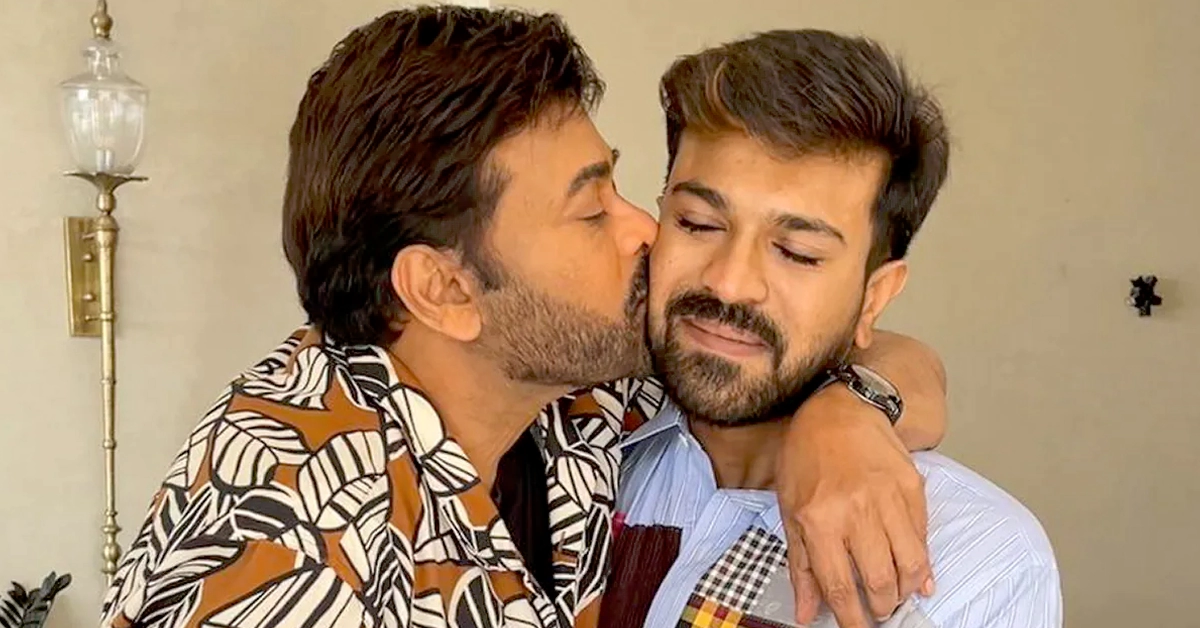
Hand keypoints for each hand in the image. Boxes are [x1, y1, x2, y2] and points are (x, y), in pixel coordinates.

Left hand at [776, 384, 933, 627]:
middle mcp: (856, 511)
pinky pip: (923, 537)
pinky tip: (920, 577)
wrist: (840, 409)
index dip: (850, 618)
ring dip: (905, 590)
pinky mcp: (912, 488)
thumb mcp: (790, 509)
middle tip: (879, 613)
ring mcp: (888, 498)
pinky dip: (924, 563)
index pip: (840, 585)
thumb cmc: (806, 458)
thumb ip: (801, 565)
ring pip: (909, 563)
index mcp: (819, 519)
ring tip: (896, 597)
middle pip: (878, 580)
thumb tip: (806, 613)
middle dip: (881, 608)